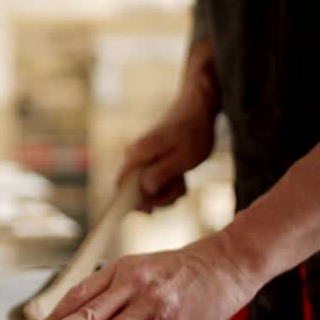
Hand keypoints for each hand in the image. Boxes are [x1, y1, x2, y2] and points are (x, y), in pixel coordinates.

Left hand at [28, 231, 259, 319]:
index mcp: (120, 270)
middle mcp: (131, 284)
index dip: (54, 317)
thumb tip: (81, 316)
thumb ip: (114, 291)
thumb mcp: (142, 270)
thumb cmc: (183, 270)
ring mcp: (150, 304)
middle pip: (87, 314)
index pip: (78, 295)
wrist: (226, 263)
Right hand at [122, 38, 219, 211]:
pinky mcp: (148, 164)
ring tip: (182, 180)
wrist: (198, 109)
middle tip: (179, 187)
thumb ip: (162, 173)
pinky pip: (155, 185)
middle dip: (158, 198)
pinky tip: (181, 178)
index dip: (130, 204)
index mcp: (137, 155)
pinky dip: (169, 186)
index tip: (151, 210)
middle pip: (135, 193)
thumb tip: (144, 189)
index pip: (121, 188)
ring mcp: (140, 162)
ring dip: (167, 193)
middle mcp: (133, 159)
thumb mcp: (183, 157)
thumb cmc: (193, 132)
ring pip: (147, 191)